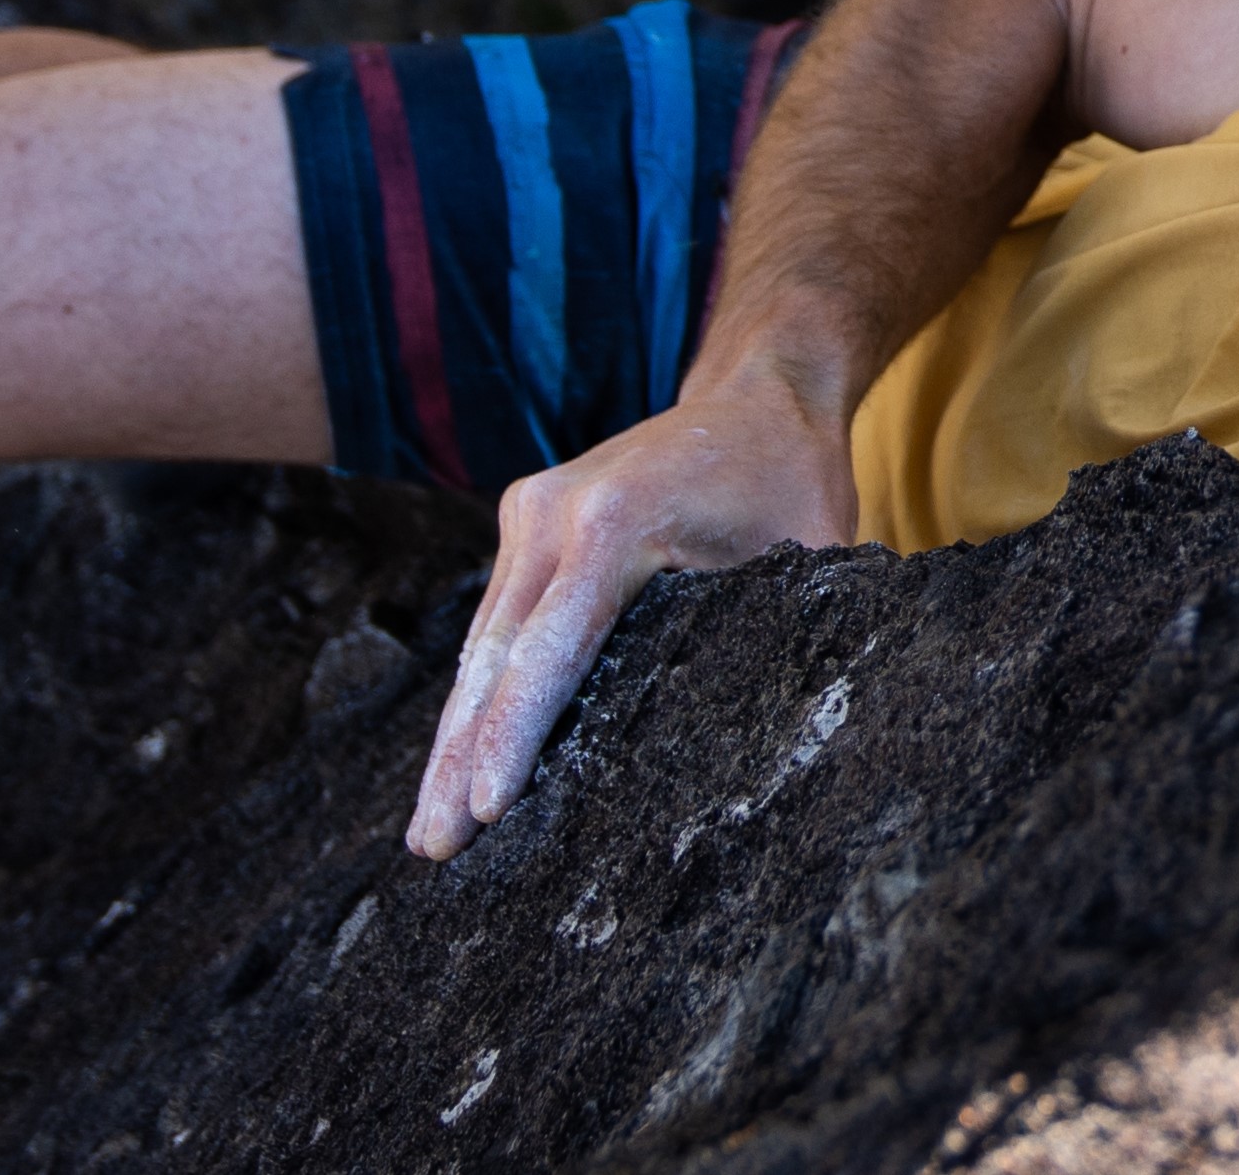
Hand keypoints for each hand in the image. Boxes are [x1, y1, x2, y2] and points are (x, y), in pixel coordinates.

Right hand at [408, 366, 857, 858]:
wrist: (757, 389)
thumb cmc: (792, 477)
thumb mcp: (809, 553)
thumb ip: (790, 632)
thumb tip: (789, 739)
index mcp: (613, 521)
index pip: (550, 652)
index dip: (515, 738)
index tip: (484, 812)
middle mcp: (553, 512)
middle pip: (494, 658)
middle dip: (459, 761)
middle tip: (434, 849)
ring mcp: (531, 511)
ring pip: (481, 647)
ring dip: (454, 738)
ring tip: (429, 830)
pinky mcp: (527, 521)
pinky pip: (496, 623)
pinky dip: (478, 693)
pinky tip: (458, 761)